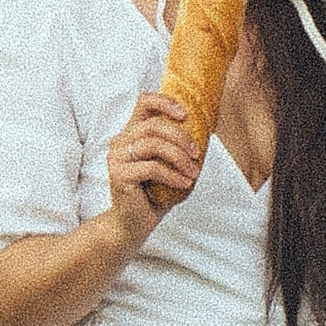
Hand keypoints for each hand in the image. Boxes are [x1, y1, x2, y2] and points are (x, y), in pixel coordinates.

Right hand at [108, 88, 200, 225]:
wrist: (134, 223)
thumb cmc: (154, 192)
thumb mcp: (170, 164)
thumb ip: (179, 146)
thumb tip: (208, 128)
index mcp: (132, 132)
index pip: (144, 103)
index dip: (165, 102)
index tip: (185, 114)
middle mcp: (121, 141)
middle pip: (153, 125)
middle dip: (180, 136)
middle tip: (197, 152)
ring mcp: (117, 158)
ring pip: (152, 144)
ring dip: (179, 157)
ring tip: (194, 171)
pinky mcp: (119, 176)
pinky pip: (151, 168)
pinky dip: (173, 175)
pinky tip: (185, 183)